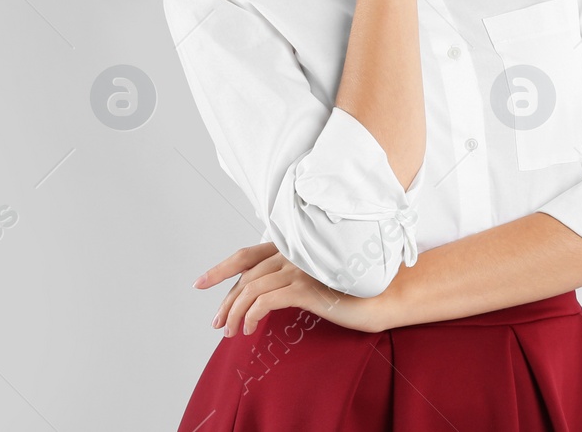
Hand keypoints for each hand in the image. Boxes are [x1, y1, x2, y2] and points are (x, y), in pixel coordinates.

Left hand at [193, 242, 386, 335]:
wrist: (380, 298)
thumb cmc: (352, 291)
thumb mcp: (316, 281)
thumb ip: (292, 277)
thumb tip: (260, 296)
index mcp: (295, 248)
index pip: (248, 254)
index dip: (222, 268)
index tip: (201, 282)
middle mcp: (295, 252)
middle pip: (245, 275)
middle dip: (225, 301)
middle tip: (218, 324)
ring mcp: (300, 267)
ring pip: (250, 288)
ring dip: (234, 313)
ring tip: (231, 333)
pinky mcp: (306, 286)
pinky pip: (264, 300)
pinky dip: (250, 315)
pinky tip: (249, 329)